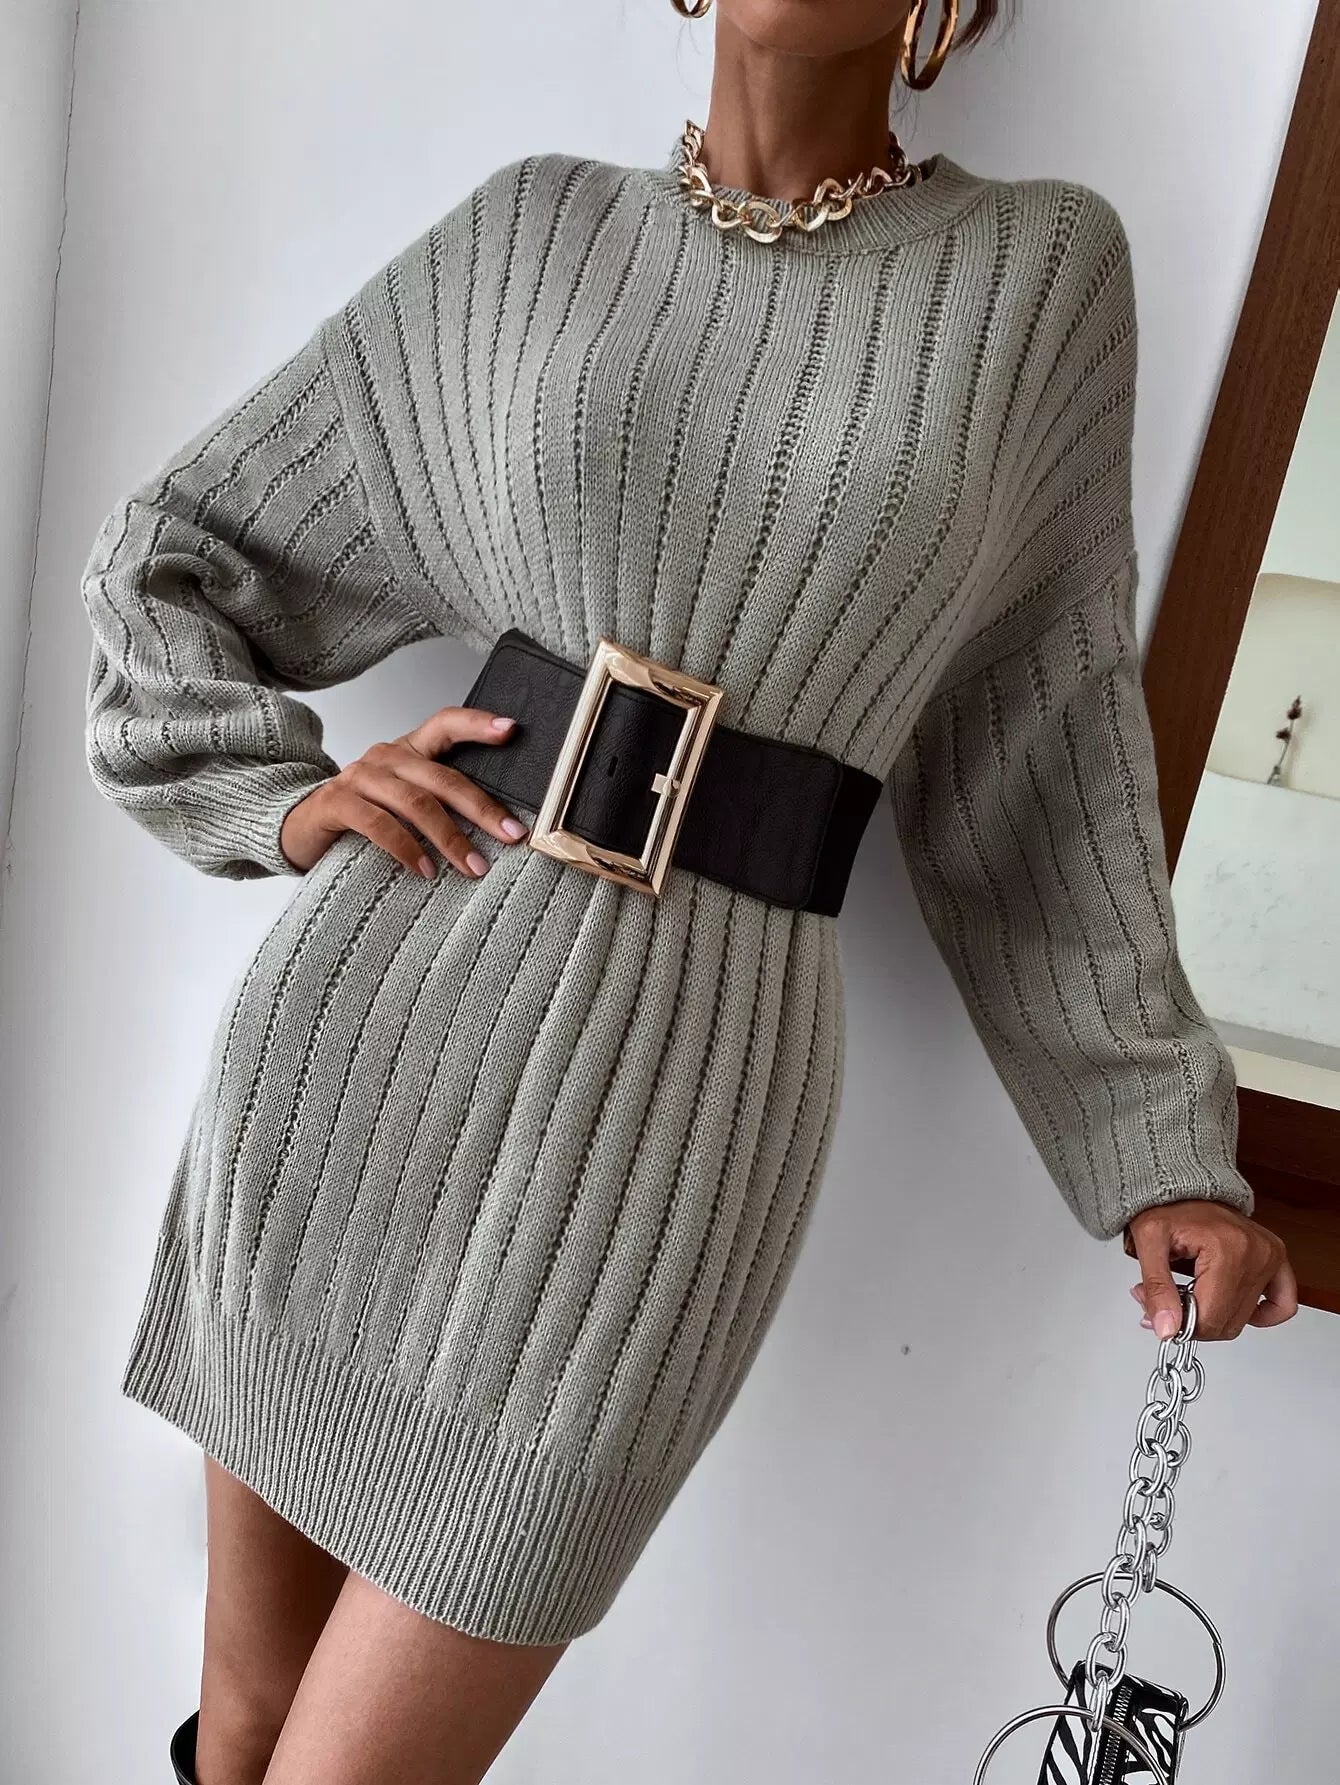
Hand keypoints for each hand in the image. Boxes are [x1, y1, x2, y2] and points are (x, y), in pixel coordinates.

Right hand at [279, 705, 527, 878]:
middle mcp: (386, 756)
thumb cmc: (362, 816)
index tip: (511, 729)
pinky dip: (407, 849)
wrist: (299, 828)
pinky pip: (380, 825)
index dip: (477, 724)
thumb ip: (438, 800)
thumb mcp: (403, 800)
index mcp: (408, 749)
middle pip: (443, 777)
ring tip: (474, 867)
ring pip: (416, 803)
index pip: (446, 723)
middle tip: (512, 835)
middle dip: (483, 808)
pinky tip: (425, 871)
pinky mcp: (337, 803)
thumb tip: (498, 825)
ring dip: (450, 838)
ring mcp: (360, 777)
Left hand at [1126, 1201, 1297, 1341]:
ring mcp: (1270, 1258)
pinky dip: (1259, 1315)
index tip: (1161, 1314)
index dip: (1181, 1325)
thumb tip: (1167, 1329)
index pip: (1210, 1319)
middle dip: (1191, 1321)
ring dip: (1213, 1318)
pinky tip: (1230, 1306)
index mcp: (1228, 1249)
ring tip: (1188, 1296)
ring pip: (1244, 1320)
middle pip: (1227, 1323)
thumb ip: (1156, 1288)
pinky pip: (1283, 1305)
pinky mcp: (1277, 1261)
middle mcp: (1257, 1254)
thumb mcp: (1147, 1242)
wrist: (1186, 1189)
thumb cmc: (1169, 1209)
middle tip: (1167, 1301)